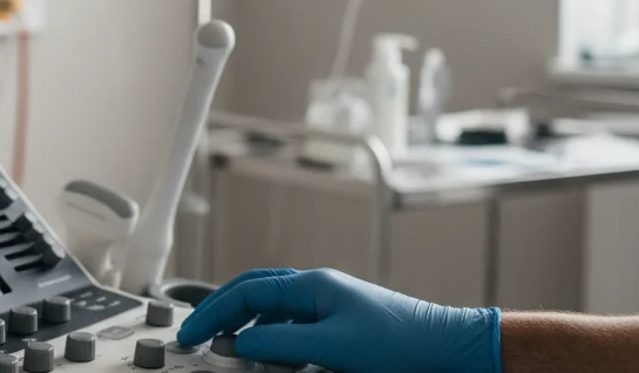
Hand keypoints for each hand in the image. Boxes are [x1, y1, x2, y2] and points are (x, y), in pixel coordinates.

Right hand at [176, 268, 500, 372]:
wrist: (448, 349)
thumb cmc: (400, 344)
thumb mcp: (332, 346)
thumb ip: (281, 342)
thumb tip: (240, 340)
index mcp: (311, 285)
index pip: (245, 292)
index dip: (212, 313)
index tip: (190, 335)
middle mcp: (316, 289)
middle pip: (253, 291)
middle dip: (220, 311)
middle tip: (196, 335)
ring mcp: (328, 306)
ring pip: (271, 307)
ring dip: (244, 323)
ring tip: (225, 345)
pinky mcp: (340, 326)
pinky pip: (291, 324)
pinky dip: (269, 335)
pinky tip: (266, 354)